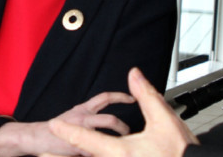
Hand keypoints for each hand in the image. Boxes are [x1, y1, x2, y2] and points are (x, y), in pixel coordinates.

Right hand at [0, 91, 133, 155]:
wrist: (36, 136)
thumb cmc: (55, 131)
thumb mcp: (73, 118)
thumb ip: (90, 119)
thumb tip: (111, 127)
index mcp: (82, 109)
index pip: (104, 98)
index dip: (120, 96)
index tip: (132, 98)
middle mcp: (82, 116)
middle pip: (110, 118)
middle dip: (123, 126)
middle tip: (132, 132)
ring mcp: (80, 130)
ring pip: (105, 132)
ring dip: (117, 137)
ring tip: (124, 144)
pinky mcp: (77, 145)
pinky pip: (95, 149)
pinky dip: (100, 152)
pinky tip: (102, 152)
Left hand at [42, 67, 198, 156]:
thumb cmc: (180, 153)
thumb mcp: (164, 120)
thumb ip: (145, 96)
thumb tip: (134, 74)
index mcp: (119, 152)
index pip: (85, 138)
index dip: (67, 131)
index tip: (53, 126)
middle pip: (83, 153)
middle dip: (59, 155)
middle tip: (42, 154)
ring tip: (49, 156)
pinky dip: (86, 156)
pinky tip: (80, 153)